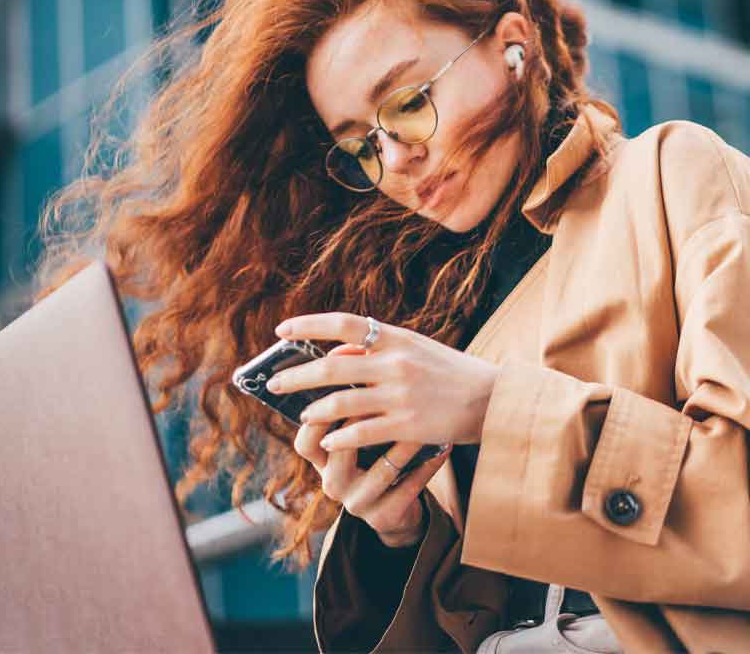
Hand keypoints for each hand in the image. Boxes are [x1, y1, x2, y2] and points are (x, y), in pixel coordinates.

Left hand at [268, 312, 500, 450]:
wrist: (492, 399)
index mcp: (396, 337)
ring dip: (314, 410)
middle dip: (296, 377)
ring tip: (303, 415)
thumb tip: (335, 353)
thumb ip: (377, 348)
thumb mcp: (416, 348)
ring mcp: (400, 395)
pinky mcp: (407, 425)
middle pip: (332, 367)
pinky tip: (330, 441)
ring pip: (341, 403)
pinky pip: (361, 432)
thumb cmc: (449, 371)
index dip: (308, 325)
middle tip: (274, 384)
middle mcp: (395, 363)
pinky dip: (340, 437)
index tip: (281, 331)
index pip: (344, 324)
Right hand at [293, 346, 451, 546]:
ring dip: (400, 446)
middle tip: (374, 397)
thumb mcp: (359, 423)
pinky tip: (442, 449)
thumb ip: (350, 392)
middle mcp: (332, 480)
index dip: (315, 418)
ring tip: (420, 423)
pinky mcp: (386, 515)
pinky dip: (425, 468)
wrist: (400, 492)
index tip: (337, 388)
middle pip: (331, 455)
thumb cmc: (378, 442)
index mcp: (322, 457)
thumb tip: (344, 346)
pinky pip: (407, 490)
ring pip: (377, 472)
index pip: (305, 440)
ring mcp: (357, 501)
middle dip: (353, 422)